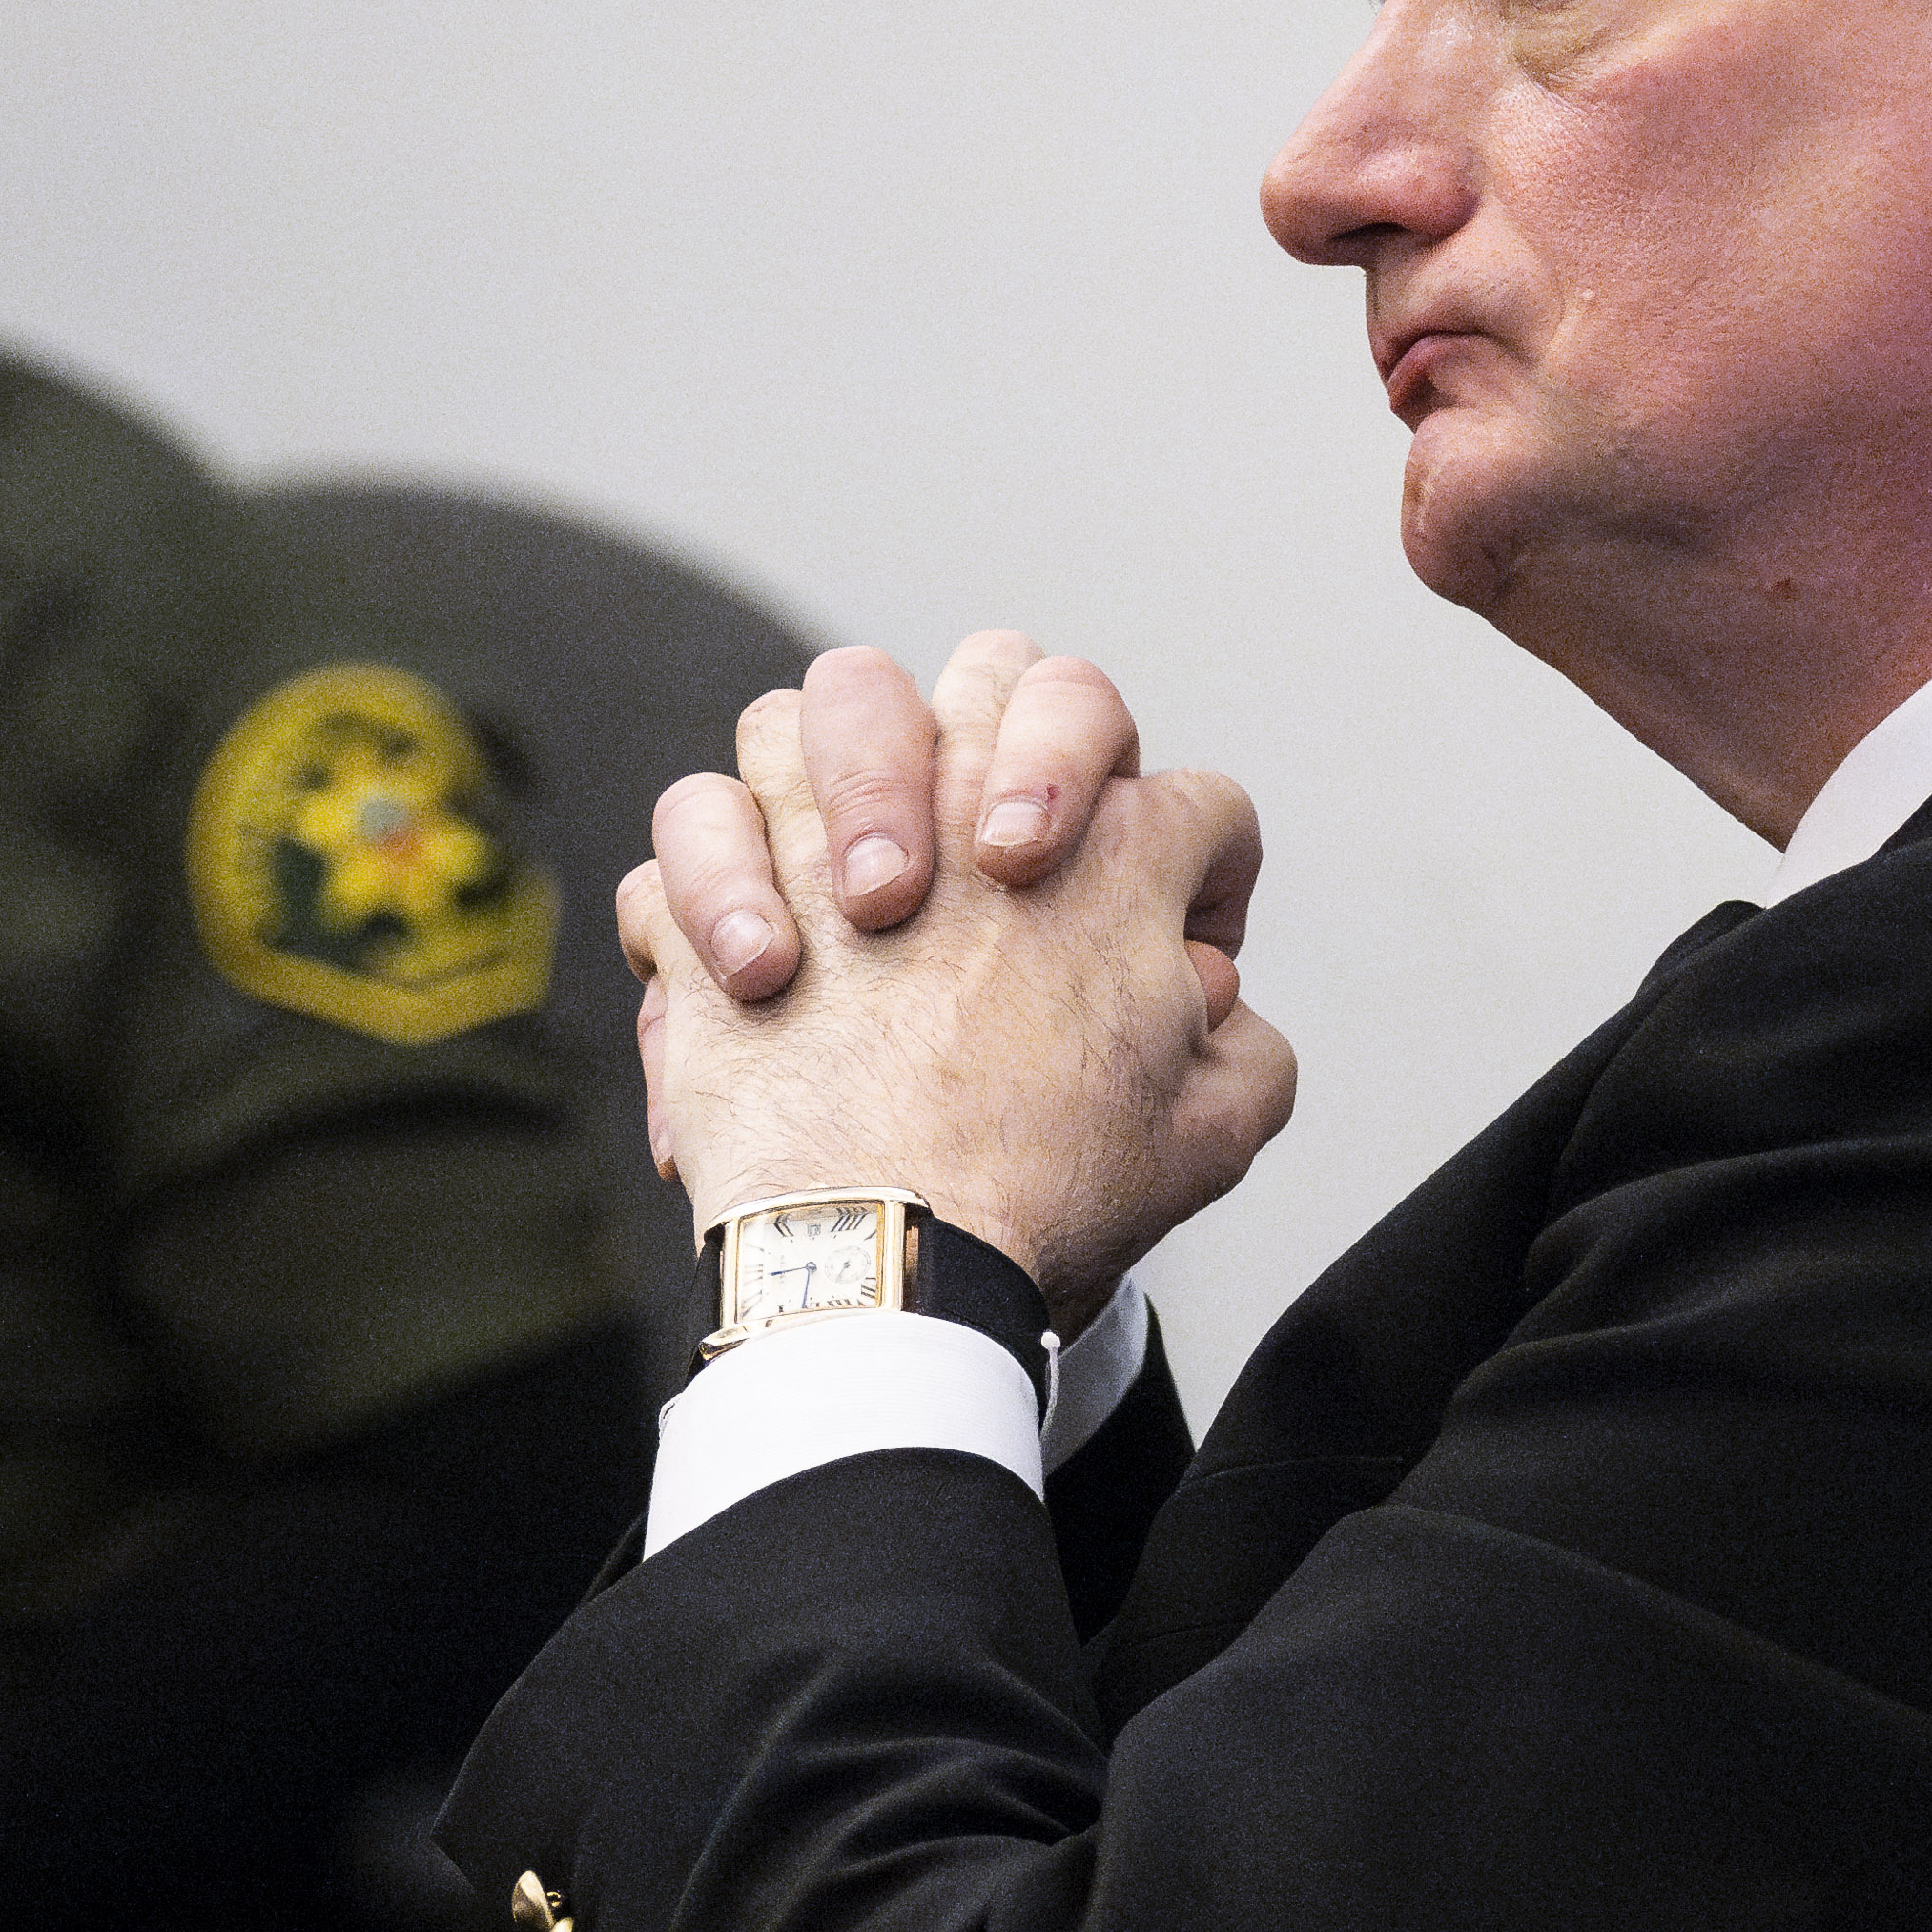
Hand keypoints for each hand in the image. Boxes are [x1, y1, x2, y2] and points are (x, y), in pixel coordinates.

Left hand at [619, 695, 1290, 1328]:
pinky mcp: (719, 910)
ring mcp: (825, 845)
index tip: (1177, 961)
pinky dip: (706, 886)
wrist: (888, 1260)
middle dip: (1022, 742)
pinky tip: (754, 961)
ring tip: (857, 888)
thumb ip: (1243, 1044)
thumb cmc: (1044, 1199)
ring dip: (827, 781)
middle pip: (1005, 672)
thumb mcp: (1215, 1129)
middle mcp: (965, 811)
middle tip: (1009, 865)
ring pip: (808, 714)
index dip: (1207, 875)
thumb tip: (1206, 1002)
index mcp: (1116, 856)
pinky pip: (688, 831)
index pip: (1193, 802)